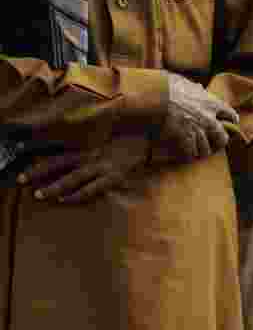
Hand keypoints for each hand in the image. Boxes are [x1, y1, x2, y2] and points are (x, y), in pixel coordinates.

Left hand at [17, 132, 148, 202]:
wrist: (154, 137)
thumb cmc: (131, 137)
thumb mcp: (110, 134)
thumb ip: (93, 135)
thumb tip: (74, 130)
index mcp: (89, 146)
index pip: (60, 150)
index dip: (40, 152)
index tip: (21, 155)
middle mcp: (92, 156)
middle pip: (60, 164)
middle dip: (40, 172)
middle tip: (21, 180)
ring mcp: (103, 167)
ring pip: (74, 178)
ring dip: (55, 186)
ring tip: (39, 194)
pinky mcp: (115, 176)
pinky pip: (93, 188)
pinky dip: (79, 194)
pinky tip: (65, 199)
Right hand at [155, 73, 239, 162]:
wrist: (156, 96)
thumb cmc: (168, 86)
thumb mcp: (186, 83)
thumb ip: (195, 89)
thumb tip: (197, 88)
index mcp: (211, 103)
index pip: (231, 115)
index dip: (231, 120)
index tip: (230, 123)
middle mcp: (208, 119)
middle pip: (222, 138)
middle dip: (218, 142)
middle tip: (214, 143)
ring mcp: (197, 130)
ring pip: (206, 150)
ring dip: (201, 151)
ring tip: (197, 151)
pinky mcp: (185, 139)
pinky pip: (190, 153)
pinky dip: (187, 155)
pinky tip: (184, 154)